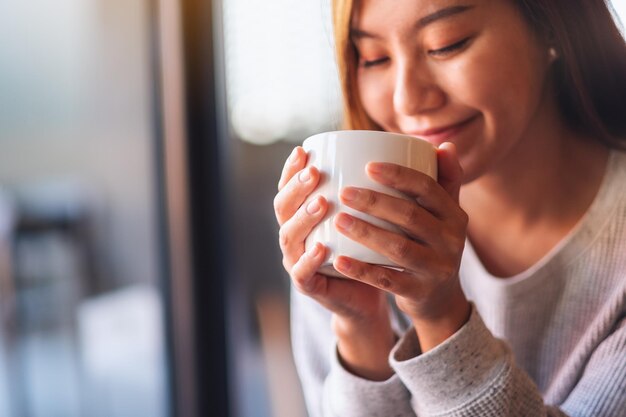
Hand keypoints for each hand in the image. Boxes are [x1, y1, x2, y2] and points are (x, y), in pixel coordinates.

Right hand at [274, 146, 395, 378]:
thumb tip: (445, 147)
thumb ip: (408, 184)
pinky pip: (304, 273)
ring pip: (290, 237)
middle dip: (296, 188)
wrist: (370, 296)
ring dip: (303, 219)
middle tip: (315, 172)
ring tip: (321, 202)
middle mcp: (298, 234)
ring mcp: (299, 261)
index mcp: (307, 213)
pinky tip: (324, 248)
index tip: (303, 150)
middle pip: (283, 207)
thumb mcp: (386, 216)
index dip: (291, 169)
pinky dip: (311, 261)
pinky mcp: (310, 286)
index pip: (289, 186)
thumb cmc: (378, 248)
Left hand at [332, 143, 470, 351]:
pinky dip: (362, 270)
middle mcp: (451, 241)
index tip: (367, 166)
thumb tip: (444, 146)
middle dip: (375, 202)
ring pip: (399, 248)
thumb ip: (444, 182)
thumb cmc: (434, 245)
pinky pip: (387, 280)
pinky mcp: (419, 292)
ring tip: (338, 220)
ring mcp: (437, 269)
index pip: (428, 189)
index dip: (399, 176)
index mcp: (454, 215)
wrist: (441, 299)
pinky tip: (338, 260)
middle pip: (410, 216)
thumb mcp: (445, 216)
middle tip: (344, 192)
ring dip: (366, 233)